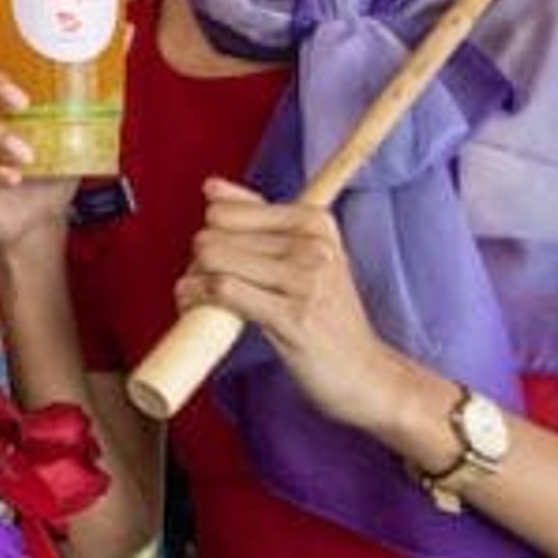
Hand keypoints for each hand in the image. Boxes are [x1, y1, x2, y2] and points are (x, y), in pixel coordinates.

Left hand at [177, 180, 427, 445]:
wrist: (365, 372)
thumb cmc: (326, 314)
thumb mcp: (305, 255)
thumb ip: (259, 217)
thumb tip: (210, 186)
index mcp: (315, 221)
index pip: (228, 210)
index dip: (211, 233)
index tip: (214, 256)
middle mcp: (312, 245)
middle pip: (216, 236)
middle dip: (199, 259)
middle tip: (204, 281)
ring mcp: (304, 280)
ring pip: (215, 261)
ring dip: (192, 281)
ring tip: (195, 295)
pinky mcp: (291, 317)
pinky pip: (223, 292)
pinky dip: (198, 298)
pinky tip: (195, 306)